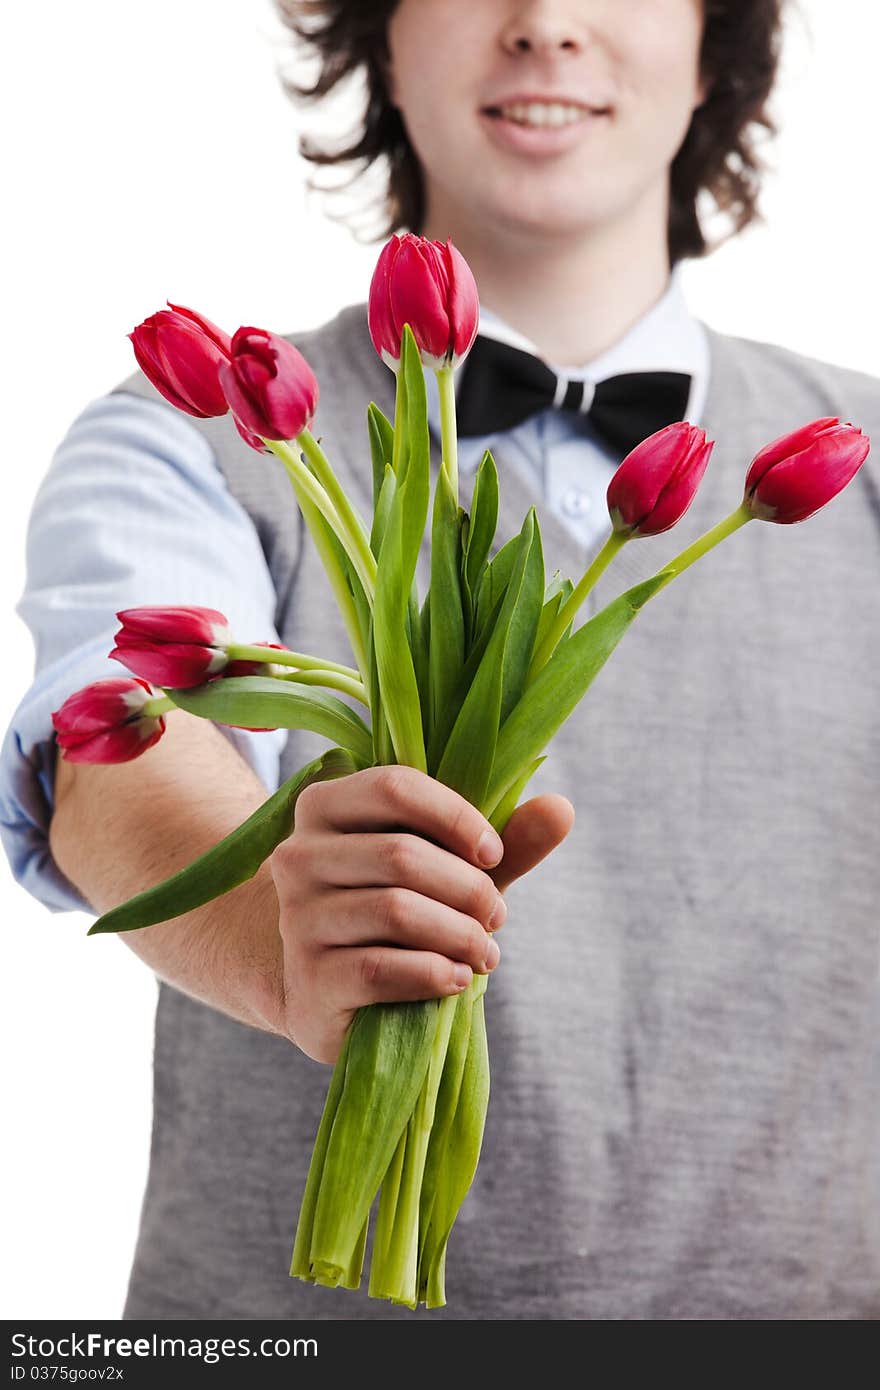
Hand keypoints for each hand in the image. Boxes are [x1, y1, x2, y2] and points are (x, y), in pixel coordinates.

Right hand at [269, 764, 573, 1061]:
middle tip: (496, 916)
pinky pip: (379, 968)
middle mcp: (298, 855)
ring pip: (395, 911)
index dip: (457, 817)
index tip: (494, 853)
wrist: (329, 989)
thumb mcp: (450, 868)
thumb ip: (504, 841)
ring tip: (484, 952)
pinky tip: (457, 978)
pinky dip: (433, 973)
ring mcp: (297, 919)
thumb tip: (562, 808)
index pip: (395, 787)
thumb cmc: (398, 910)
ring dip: (460, 935)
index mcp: (326, 805)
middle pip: (401, 854)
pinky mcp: (309, 980)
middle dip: (469, 888)